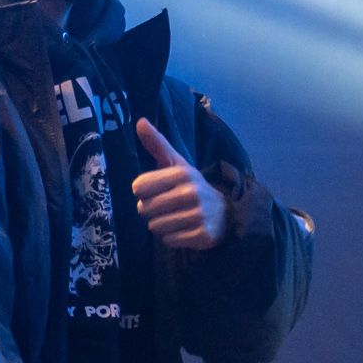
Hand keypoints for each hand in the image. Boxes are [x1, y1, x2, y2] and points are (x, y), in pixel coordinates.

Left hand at [132, 118, 227, 250]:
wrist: (224, 213)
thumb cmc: (191, 186)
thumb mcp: (176, 163)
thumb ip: (157, 143)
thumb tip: (139, 122)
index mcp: (182, 173)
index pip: (138, 187)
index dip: (142, 192)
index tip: (155, 190)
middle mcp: (191, 193)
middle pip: (144, 209)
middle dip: (150, 210)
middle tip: (166, 206)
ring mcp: (198, 215)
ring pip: (155, 226)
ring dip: (161, 225)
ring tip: (175, 218)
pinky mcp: (202, 235)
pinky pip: (169, 240)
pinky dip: (172, 238)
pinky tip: (184, 229)